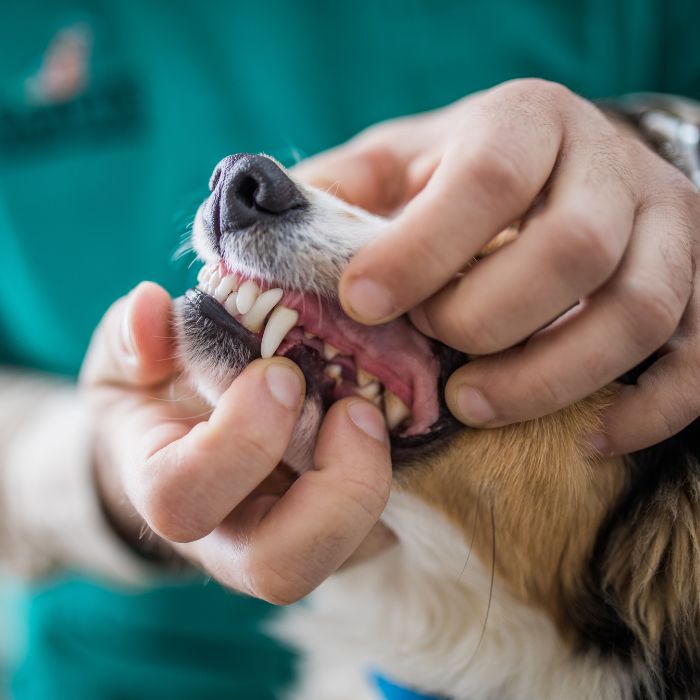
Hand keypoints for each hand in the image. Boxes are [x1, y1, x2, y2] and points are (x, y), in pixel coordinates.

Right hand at [80, 282, 392, 603]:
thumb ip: (132, 337)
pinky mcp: (340, 532)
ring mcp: (290, 541)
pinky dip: (401, 478)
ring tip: (373, 412)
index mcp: (169, 490)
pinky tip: (396, 419)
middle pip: (280, 569)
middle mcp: (231, 537)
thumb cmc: (160, 398)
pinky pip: (381, 530)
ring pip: (344, 558)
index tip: (280, 373)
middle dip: (330, 489)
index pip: (184, 499)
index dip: (239, 441)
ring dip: (372, 483)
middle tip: (354, 409)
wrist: (191, 442)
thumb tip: (150, 309)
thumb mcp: (131, 360)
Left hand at [296, 79, 699, 453]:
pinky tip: (585, 437)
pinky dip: (648, 410)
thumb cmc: (460, 177)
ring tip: (476, 405)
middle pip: (572, 249)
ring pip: (639, 311)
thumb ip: (332, 195)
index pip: (489, 178)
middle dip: (490, 318)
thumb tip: (253, 239)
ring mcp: (669, 229)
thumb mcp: (392, 165)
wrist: (560, 169)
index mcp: (526, 123)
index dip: (424, 247)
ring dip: (552, 375)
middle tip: (433, 356)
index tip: (362, 301)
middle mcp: (610, 167)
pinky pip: (698, 359)